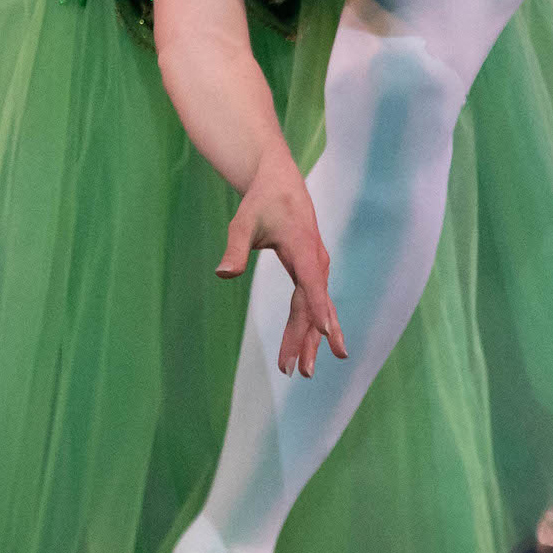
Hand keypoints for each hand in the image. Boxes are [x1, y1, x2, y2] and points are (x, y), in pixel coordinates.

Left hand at [216, 146, 347, 377]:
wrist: (279, 181)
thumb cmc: (261, 201)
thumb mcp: (243, 222)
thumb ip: (235, 248)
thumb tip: (224, 274)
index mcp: (303, 247)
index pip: (312, 285)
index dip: (319, 310)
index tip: (328, 336)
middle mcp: (315, 260)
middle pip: (312, 305)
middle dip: (306, 339)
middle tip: (297, 371)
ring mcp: (316, 266)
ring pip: (315, 307)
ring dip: (309, 338)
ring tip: (301, 370)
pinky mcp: (312, 269)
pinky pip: (313, 301)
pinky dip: (311, 324)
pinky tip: (311, 346)